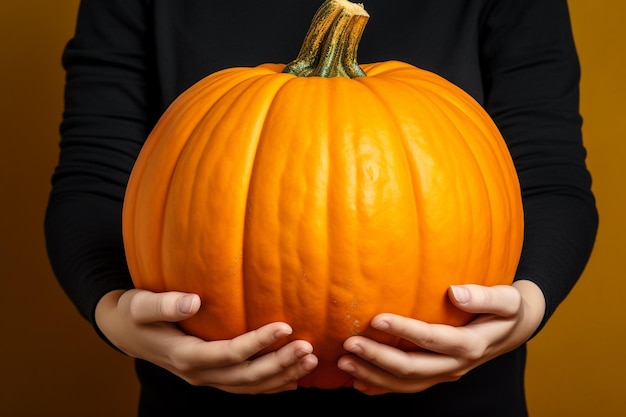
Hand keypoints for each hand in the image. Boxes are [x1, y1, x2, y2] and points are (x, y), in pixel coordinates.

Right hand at [95, 289, 317, 393]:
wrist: (125, 332)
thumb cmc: (134, 313)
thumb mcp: (141, 304)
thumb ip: (165, 304)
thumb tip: (193, 300)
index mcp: (185, 355)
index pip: (230, 353)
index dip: (259, 343)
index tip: (285, 327)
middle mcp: (198, 373)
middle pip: (246, 376)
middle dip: (280, 365)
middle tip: (309, 349)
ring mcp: (206, 378)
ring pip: (249, 386)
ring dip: (281, 377)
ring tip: (310, 362)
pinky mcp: (211, 375)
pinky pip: (244, 387)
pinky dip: (269, 386)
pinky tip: (292, 380)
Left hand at [337, 279, 545, 394]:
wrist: (514, 329)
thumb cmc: (508, 308)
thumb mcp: (507, 299)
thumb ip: (485, 296)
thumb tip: (456, 293)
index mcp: (471, 344)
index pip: (432, 339)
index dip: (404, 330)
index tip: (376, 319)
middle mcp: (456, 365)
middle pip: (413, 368)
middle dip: (378, 358)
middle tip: (349, 344)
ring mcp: (446, 374)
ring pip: (407, 383)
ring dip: (374, 375)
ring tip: (345, 364)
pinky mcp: (438, 376)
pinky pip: (408, 387)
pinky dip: (382, 388)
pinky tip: (358, 384)